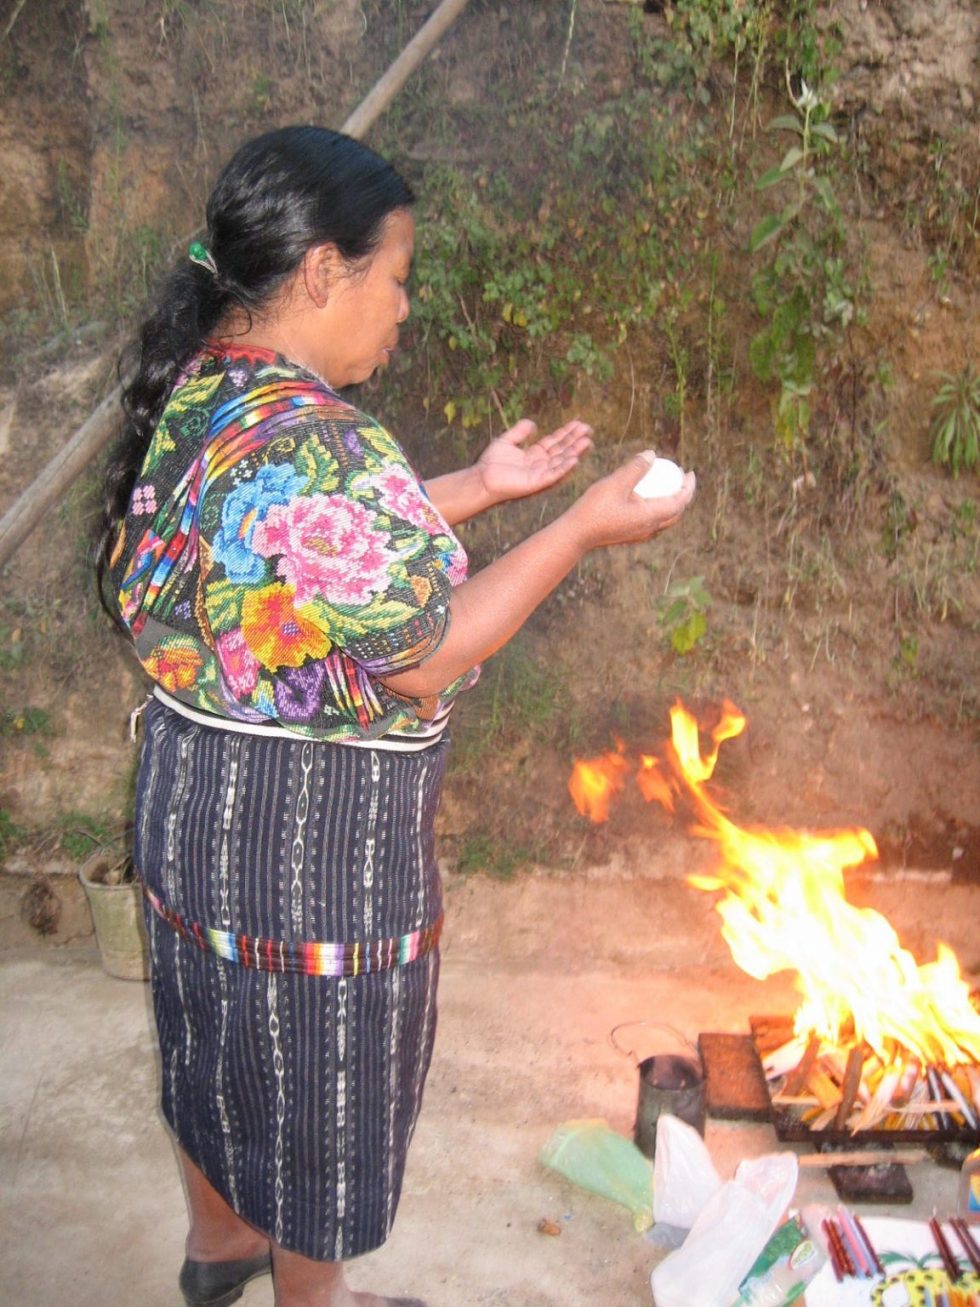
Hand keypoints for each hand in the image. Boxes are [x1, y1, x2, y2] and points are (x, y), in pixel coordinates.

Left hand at [475, 418, 592, 503]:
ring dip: (574, 451)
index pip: (555, 441)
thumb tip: (534, 424)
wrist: (482, 478)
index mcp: (534, 454)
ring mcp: (540, 473)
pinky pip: (554, 474)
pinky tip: (575, 459)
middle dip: (575, 439)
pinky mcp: (537, 482)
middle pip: (562, 449)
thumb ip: (520, 431)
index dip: (567, 432)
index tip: (579, 423)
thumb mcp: (506, 440)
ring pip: (561, 461)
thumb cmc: (491, 462)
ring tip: (587, 441)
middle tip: (588, 429)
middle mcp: (540, 463)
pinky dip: (564, 467)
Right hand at [567, 450, 695, 550]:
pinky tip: (645, 499)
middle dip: (682, 494)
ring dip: (670, 503)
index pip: (679, 501)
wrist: (576, 534)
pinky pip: (652, 522)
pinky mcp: (630, 535)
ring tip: (665, 486)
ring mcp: (639, 535)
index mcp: (650, 517)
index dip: (688, 486)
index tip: (689, 472)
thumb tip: (652, 454)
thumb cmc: (594, 508)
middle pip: (675, 512)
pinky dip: (657, 509)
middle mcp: (649, 529)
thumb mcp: (615, 483)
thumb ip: (635, 468)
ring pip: (664, 519)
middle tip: (680, 477)